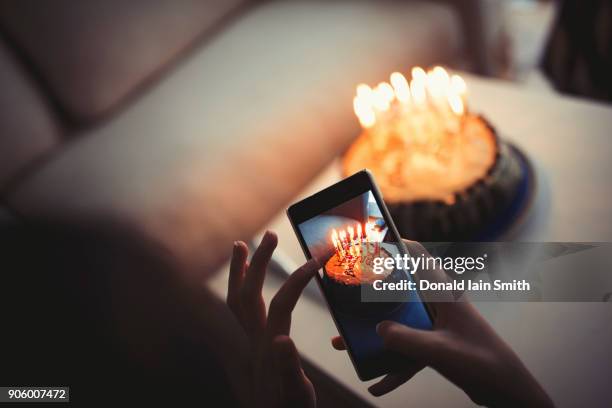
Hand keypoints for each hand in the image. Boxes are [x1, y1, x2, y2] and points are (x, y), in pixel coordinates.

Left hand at [228, 231, 318, 407]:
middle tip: (270, 235)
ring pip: (237, 301)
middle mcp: (256, 340)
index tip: (317, 261)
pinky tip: (250, 283)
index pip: (282, 304)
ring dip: (240, 271)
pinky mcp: (253, 346)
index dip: (299, 280)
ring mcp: (251, 342)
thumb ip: (288, 368)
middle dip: (258, 262)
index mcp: (270, 347)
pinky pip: (241, 311)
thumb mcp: (295, 394)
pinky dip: (242, 289)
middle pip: (249, 294)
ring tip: (242, 246)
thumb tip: (283, 340)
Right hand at [332, 240, 553, 406]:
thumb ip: (406, 339)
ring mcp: (436, 324)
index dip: (393, 243)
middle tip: (344, 292)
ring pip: (397, 321)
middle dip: (370, 291)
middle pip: (398, 288)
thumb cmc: (482, 363)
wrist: (506, 390)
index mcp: (443, 293)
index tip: (366, 240)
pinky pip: (406, 349)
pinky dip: (392, 365)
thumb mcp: (439, 351)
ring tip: (345, 343)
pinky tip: (377, 385)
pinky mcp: (436, 343)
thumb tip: (378, 330)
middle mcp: (437, 303)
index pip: (417, 254)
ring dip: (373, 333)